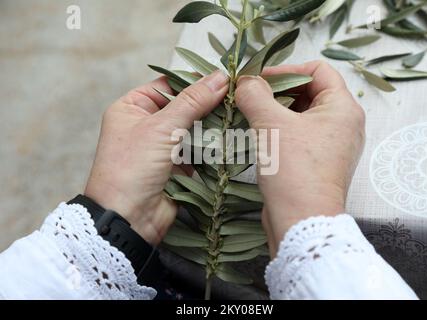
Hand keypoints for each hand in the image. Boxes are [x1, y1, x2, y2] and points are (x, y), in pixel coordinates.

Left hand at [85, 70, 228, 244]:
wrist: (127, 218)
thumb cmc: (131, 168)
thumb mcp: (161, 128)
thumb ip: (192, 102)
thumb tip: (219, 78)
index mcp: (132, 108)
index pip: (167, 85)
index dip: (194, 81)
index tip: (223, 78)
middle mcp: (146, 125)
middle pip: (183, 106)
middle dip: (207, 105)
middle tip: (235, 98)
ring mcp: (162, 147)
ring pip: (193, 129)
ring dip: (211, 126)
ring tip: (236, 117)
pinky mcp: (176, 166)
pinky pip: (198, 151)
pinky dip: (211, 148)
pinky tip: (229, 140)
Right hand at [235, 61, 364, 255]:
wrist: (301, 221)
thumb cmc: (294, 169)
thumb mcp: (271, 125)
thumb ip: (255, 95)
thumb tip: (245, 82)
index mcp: (343, 108)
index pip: (318, 70)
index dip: (287, 70)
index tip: (259, 79)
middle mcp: (343, 125)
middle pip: (309, 91)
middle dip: (277, 91)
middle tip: (249, 95)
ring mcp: (332, 145)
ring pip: (302, 115)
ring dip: (275, 110)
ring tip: (249, 113)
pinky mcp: (318, 162)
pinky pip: (299, 135)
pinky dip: (279, 130)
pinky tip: (258, 134)